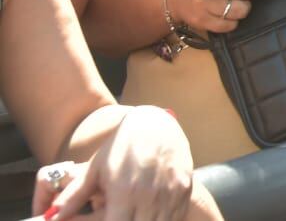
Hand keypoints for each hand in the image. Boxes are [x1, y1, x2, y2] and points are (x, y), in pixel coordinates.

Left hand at [33, 107, 194, 220]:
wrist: (156, 124)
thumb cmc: (121, 146)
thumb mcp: (95, 169)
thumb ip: (75, 196)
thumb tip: (51, 216)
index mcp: (124, 192)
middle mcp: (149, 195)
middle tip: (120, 217)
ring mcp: (170, 193)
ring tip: (134, 215)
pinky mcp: (184, 190)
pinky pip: (175, 217)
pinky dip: (164, 220)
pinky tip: (151, 214)